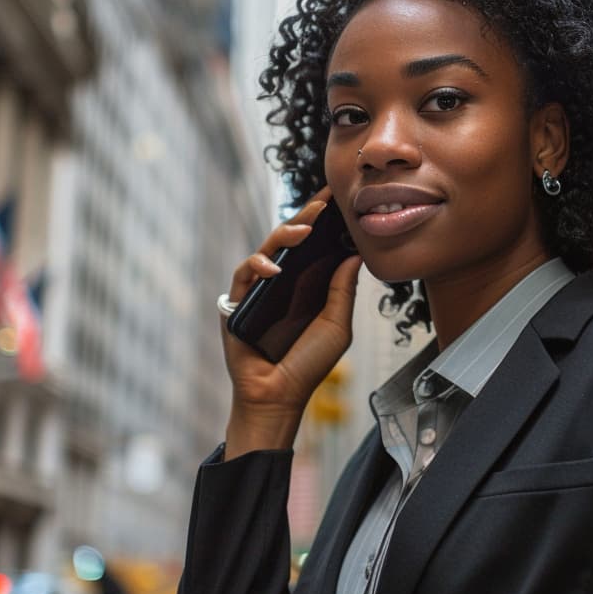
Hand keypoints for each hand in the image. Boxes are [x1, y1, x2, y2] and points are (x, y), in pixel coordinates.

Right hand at [220, 186, 361, 457]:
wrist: (279, 395)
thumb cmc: (308, 364)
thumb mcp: (336, 326)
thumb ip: (343, 291)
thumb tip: (354, 254)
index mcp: (307, 284)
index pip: (316, 246)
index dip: (325, 223)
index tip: (340, 198)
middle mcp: (283, 282)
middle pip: (292, 240)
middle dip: (307, 217)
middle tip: (324, 202)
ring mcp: (259, 289)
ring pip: (267, 249)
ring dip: (285, 235)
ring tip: (305, 230)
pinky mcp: (238, 301)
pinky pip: (244, 274)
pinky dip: (257, 267)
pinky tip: (274, 269)